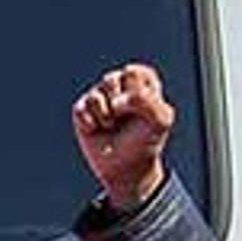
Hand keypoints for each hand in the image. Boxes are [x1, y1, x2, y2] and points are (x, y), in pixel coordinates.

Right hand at [72, 65, 174, 210]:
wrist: (126, 168)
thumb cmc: (145, 142)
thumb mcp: (161, 120)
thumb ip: (147, 100)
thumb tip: (115, 102)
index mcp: (141, 80)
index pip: (133, 72)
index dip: (136, 94)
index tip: (143, 111)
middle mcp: (119, 84)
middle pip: (111, 79)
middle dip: (119, 104)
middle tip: (124, 119)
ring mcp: (99, 95)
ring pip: (95, 95)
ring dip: (105, 116)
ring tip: (111, 126)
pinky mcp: (82, 109)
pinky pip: (80, 108)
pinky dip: (90, 123)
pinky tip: (97, 130)